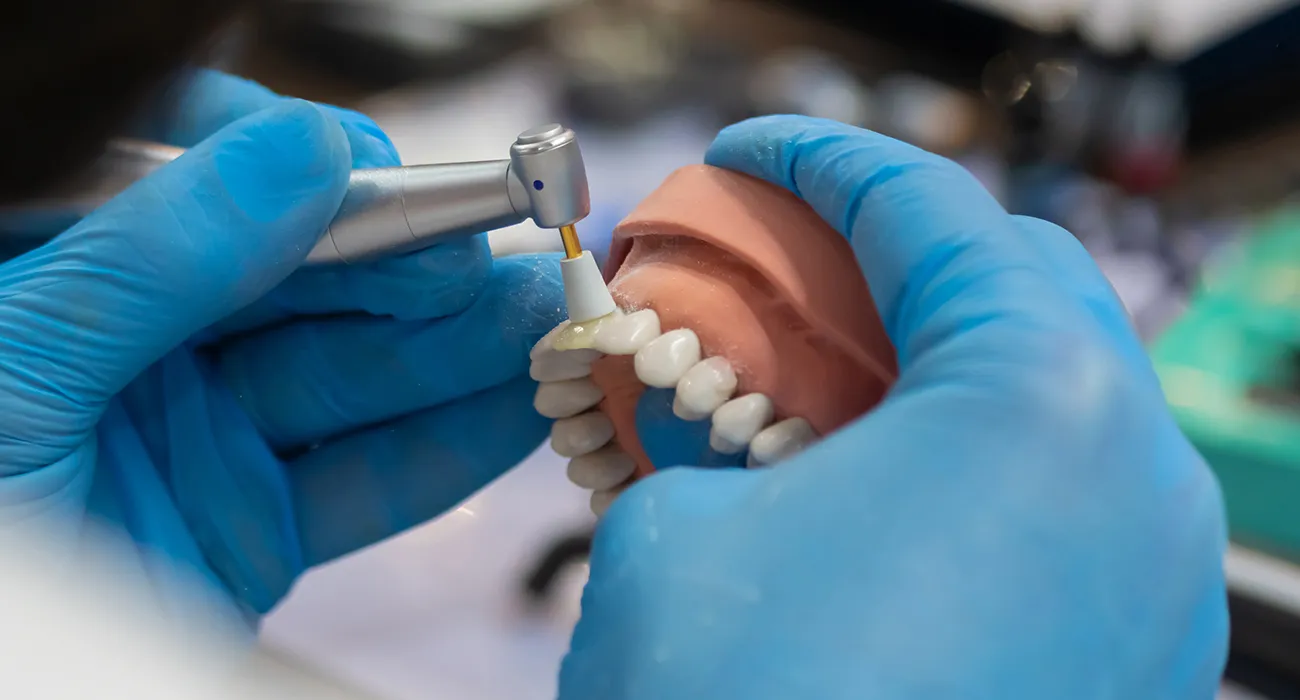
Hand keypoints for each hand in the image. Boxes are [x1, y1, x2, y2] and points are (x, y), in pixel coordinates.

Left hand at [0, 70, 563, 620]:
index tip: (384, 176)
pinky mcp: (252, 526)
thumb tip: (302, 154)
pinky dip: (444, 450)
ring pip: (351, 379)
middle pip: (304, 280)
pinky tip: (516, 409)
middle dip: (413, 270)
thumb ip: (156, 259)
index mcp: (65, 278)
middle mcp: (143, 345)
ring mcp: (204, 436)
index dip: (304, 168)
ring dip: (459, 352)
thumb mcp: (21, 374)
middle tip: (503, 258)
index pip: (201, 178)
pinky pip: (360, 481)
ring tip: (548, 325)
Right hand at [559, 117, 1227, 698]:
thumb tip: (702, 421)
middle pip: (1014, 291)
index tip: (750, 156)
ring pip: (1043, 407)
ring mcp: (1150, 586)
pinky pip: (1055, 511)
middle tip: (781, 268)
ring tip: (810, 386)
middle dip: (886, 261)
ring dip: (923, 373)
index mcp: (1040, 406)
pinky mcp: (1125, 666)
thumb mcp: (672, 537)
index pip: (928, 212)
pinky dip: (963, 471)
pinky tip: (861, 496)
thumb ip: (702, 443)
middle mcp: (1135, 485)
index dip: (817, 163)